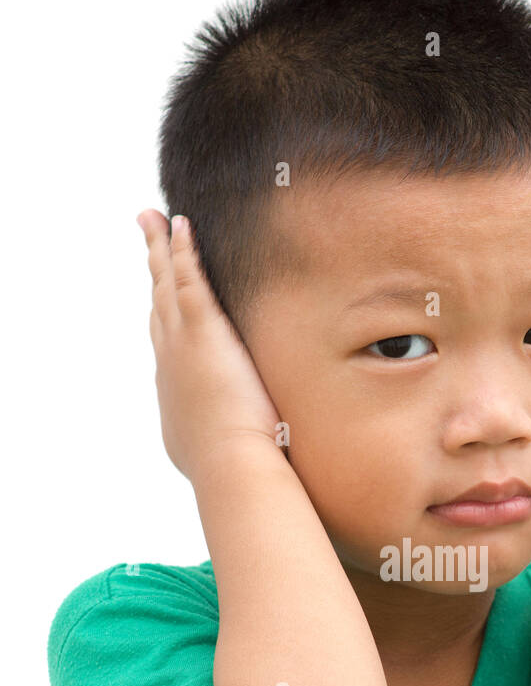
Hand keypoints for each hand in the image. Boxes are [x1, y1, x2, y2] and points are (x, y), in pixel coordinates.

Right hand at [137, 210, 283, 483]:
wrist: (229, 464)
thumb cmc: (228, 467)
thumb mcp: (209, 450)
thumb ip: (211, 437)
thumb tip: (221, 447)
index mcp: (174, 385)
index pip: (164, 337)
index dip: (160, 311)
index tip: (157, 294)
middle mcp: (169, 358)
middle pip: (157, 301)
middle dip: (152, 269)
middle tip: (146, 238)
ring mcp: (181, 342)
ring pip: (166, 282)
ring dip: (161, 248)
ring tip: (155, 218)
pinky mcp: (203, 330)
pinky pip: (190, 279)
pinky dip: (183, 250)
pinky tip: (180, 225)